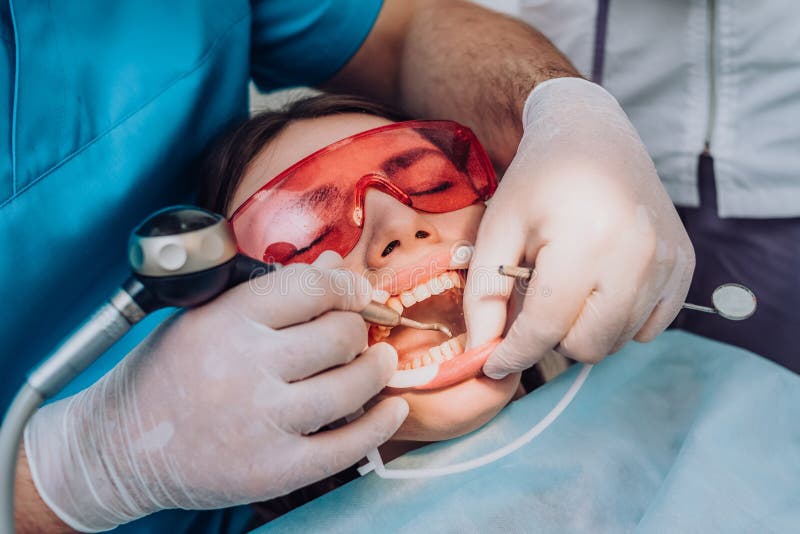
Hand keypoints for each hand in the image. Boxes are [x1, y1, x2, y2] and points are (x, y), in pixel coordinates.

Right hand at [24, 251, 406, 530]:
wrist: (121, 449)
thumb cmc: (166, 375)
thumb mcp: (206, 318)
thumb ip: (271, 294)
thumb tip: (332, 267)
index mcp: (226, 321)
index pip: (311, 287)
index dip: (347, 285)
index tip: (356, 291)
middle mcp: (245, 368)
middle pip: (339, 334)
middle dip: (357, 327)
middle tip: (355, 331)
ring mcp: (261, 422)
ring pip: (352, 385)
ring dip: (378, 368)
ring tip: (381, 360)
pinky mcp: (274, 469)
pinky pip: (348, 445)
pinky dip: (380, 424)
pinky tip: (393, 408)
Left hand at [465, 78, 693, 377]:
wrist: (593, 134)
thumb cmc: (538, 180)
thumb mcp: (498, 228)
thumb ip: (485, 293)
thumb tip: (484, 352)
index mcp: (585, 241)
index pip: (545, 327)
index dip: (513, 353)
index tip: (494, 364)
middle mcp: (637, 256)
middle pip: (586, 344)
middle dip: (551, 337)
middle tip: (537, 300)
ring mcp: (668, 262)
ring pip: (617, 341)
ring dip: (584, 328)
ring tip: (568, 283)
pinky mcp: (685, 265)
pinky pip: (648, 327)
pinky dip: (618, 319)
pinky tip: (600, 283)